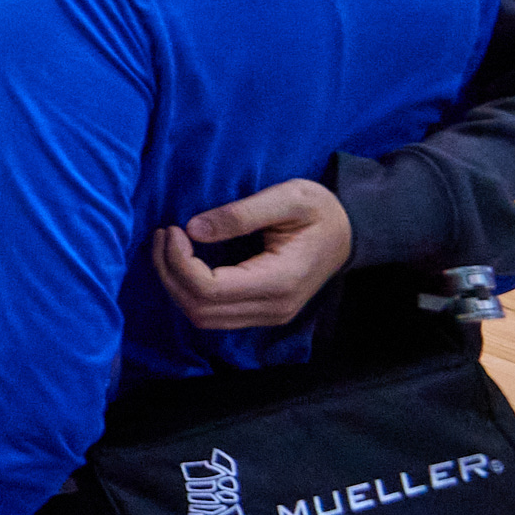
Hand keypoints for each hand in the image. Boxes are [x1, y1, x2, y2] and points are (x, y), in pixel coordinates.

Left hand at [155, 178, 351, 332]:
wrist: (350, 232)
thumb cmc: (321, 210)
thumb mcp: (289, 197)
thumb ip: (241, 213)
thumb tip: (193, 229)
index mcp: (281, 280)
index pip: (209, 289)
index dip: (179, 262)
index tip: (173, 230)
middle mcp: (274, 307)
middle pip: (199, 309)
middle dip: (169, 273)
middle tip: (163, 236)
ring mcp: (268, 315)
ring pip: (203, 317)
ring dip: (176, 285)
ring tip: (168, 246)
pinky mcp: (262, 312)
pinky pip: (214, 314)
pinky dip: (190, 292)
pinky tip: (184, 262)